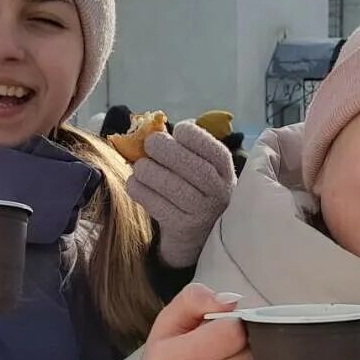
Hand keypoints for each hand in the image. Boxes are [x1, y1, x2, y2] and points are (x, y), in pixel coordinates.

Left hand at [128, 122, 235, 267]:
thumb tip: (151, 126)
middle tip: (150, 144)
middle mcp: (219, 192)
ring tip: (140, 166)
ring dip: (149, 171)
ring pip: (173, 187)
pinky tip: (135, 183)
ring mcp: (202, 213)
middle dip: (167, 151)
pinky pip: (156, 205)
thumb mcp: (199, 164)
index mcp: (225, 170)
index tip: (177, 131)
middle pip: (196, 169)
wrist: (194, 232)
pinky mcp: (182, 227)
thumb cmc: (191, 185)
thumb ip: (182, 145)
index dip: (194, 136)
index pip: (215, 151)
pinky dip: (140, 190)